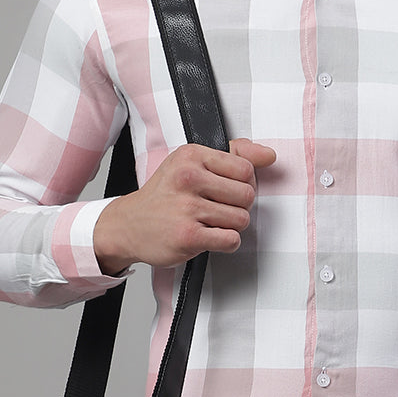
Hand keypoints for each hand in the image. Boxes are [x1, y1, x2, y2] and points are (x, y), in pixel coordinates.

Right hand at [94, 139, 276, 271]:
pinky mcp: (188, 236)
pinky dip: (226, 242)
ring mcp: (187, 208)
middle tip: (218, 208)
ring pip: (242, 219)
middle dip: (239, 206)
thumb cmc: (165, 194)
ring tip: (211, 222)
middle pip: (248, 195)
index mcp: (192, 156)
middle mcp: (188, 178)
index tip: (227, 188)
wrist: (129, 225)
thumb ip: (234, 154)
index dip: (243, 182)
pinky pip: (231, 240)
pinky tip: (210, 236)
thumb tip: (269, 155)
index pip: (245, 168)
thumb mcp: (192, 163)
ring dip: (232, 225)